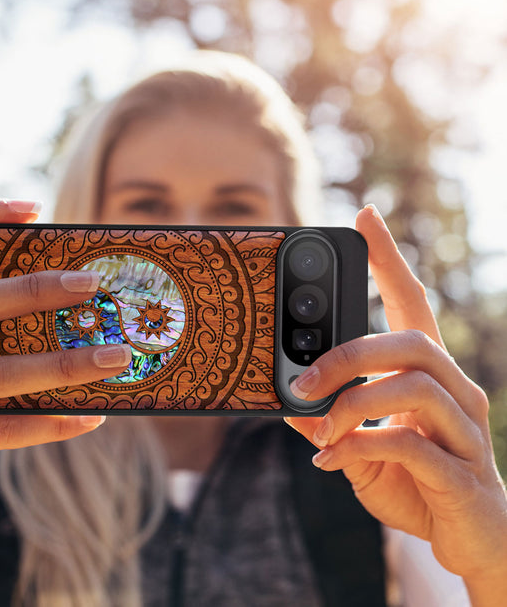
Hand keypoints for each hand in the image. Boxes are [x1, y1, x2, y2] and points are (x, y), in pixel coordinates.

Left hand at [285, 205, 506, 598]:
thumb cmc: (416, 484)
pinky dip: (361, 447)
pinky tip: (331, 461)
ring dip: (352, 404)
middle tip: (302, 379)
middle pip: (411, 341)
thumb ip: (330, 422)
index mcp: (429, 375)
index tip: (365, 216)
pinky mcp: (464, 474)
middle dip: (348, 354)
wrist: (471, 542)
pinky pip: (411, 445)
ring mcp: (466, 430)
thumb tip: (287, 402)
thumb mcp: (360, 447)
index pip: (412, 302)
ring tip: (319, 429)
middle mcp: (456, 391)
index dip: (389, 259)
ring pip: (414, 386)